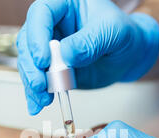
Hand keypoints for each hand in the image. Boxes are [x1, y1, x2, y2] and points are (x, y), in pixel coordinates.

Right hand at [17, 0, 158, 114]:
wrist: (130, 55)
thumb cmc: (123, 34)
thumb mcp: (113, 31)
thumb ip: (90, 41)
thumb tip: (66, 56)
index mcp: (64, 5)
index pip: (41, 13)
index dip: (37, 36)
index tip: (44, 60)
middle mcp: (52, 25)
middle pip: (28, 40)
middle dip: (31, 66)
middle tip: (40, 85)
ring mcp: (49, 49)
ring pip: (29, 63)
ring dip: (32, 83)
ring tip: (43, 100)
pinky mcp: (52, 69)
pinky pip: (39, 80)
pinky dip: (36, 95)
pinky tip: (37, 105)